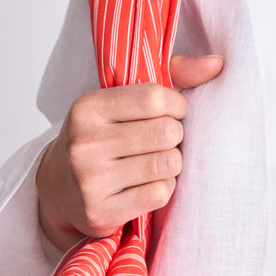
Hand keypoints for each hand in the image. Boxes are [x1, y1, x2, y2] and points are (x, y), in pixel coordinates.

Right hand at [35, 54, 224, 250]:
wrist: (57, 187)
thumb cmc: (102, 135)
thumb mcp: (123, 98)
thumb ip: (173, 74)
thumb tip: (218, 63)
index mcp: (89, 107)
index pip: (155, 98)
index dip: (176, 105)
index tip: (172, 112)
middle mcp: (85, 143)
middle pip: (166, 132)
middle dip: (176, 135)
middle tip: (164, 140)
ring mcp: (90, 181)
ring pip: (167, 164)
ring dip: (172, 163)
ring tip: (157, 160)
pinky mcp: (101, 212)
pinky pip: (159, 194)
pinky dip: (164, 188)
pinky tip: (147, 184)